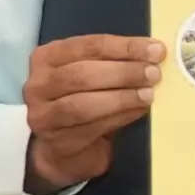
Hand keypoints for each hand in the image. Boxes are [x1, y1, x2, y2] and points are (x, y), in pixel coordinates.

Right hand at [22, 35, 162, 190]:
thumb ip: (116, 62)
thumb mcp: (94, 75)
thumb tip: (154, 52)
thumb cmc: (85, 101)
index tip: (156, 50)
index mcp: (47, 58)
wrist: (65, 148)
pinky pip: (92, 127)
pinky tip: (139, 111)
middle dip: (123, 73)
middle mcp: (38, 84)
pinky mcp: (58, 141)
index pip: (87, 46)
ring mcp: (43, 115)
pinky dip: (120, 117)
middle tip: (154, 74)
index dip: (124, 47)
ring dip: (121, 97)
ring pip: (82, 104)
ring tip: (149, 94)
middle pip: (82, 74)